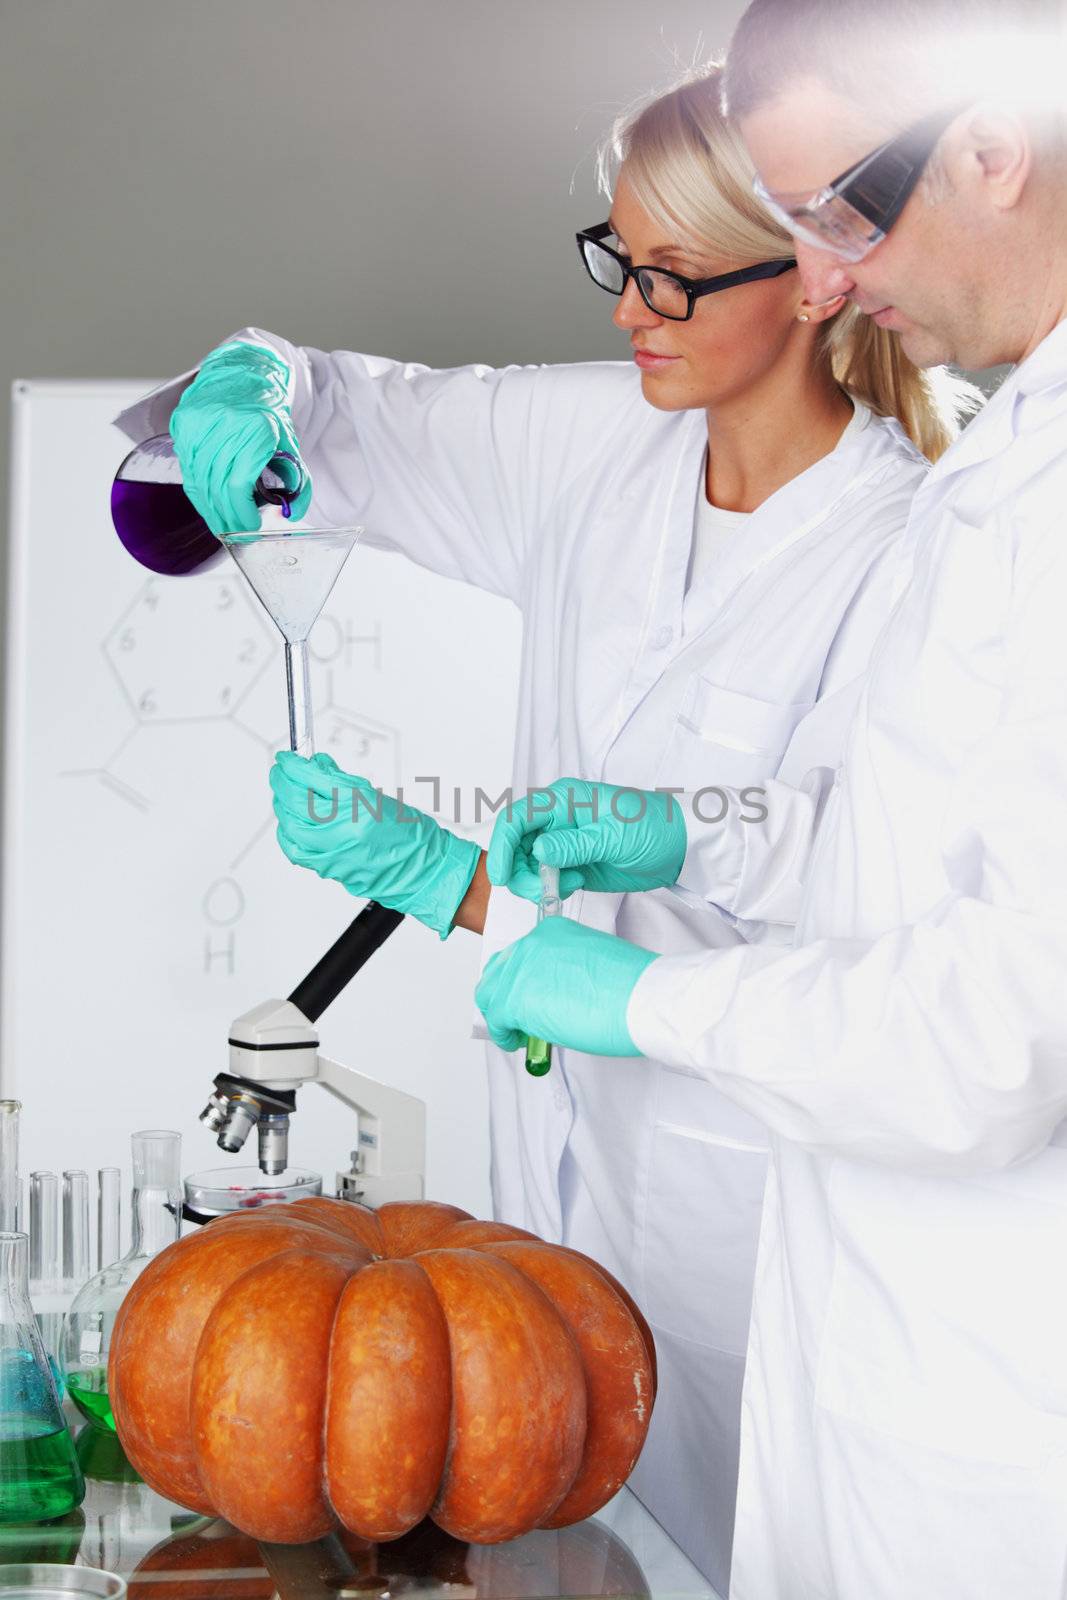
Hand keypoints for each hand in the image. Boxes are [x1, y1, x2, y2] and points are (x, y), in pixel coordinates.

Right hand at [171, 341, 312, 533]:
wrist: (244, 371)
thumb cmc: (268, 411)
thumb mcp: (290, 443)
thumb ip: (297, 481)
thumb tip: (292, 515)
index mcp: (254, 430)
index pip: (238, 485)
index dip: (241, 513)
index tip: (250, 527)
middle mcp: (223, 425)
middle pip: (217, 488)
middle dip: (226, 517)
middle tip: (235, 533)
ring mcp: (199, 423)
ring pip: (198, 481)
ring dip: (209, 509)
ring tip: (221, 524)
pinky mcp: (183, 423)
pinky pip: (187, 469)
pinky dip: (197, 491)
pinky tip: (208, 503)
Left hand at [271, 751, 480, 938]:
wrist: (422, 868)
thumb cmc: (407, 833)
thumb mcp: (374, 795)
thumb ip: (339, 781)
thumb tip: (313, 767)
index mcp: (357, 804)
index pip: (311, 778)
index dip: (292, 765)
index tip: (286, 758)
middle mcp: (343, 829)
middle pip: (294, 801)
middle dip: (282, 783)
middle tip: (281, 773)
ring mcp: (333, 852)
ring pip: (290, 825)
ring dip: (282, 806)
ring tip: (285, 796)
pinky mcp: (328, 869)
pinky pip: (295, 850)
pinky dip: (287, 834)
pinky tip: (290, 825)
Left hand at [475, 916, 657, 1055]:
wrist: (643, 998)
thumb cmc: (632, 986)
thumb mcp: (594, 962)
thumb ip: (567, 972)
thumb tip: (554, 996)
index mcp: (552, 931)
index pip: (520, 955)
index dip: (521, 981)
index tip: (529, 997)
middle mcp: (532, 944)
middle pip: (498, 971)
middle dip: (503, 996)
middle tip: (518, 1019)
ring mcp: (521, 970)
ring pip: (490, 994)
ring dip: (501, 1016)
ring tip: (517, 1034)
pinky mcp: (516, 999)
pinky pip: (497, 1020)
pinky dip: (504, 1035)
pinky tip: (518, 1042)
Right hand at [487, 778, 686, 902]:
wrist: (678, 849)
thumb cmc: (651, 828)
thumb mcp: (612, 836)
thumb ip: (573, 845)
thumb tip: (537, 851)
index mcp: (563, 800)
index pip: (517, 818)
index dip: (502, 846)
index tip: (502, 876)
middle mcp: (556, 820)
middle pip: (516, 846)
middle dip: (520, 871)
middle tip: (541, 890)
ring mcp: (563, 843)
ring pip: (527, 866)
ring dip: (537, 882)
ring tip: (569, 885)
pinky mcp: (571, 864)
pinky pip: (545, 878)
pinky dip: (550, 888)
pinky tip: (573, 886)